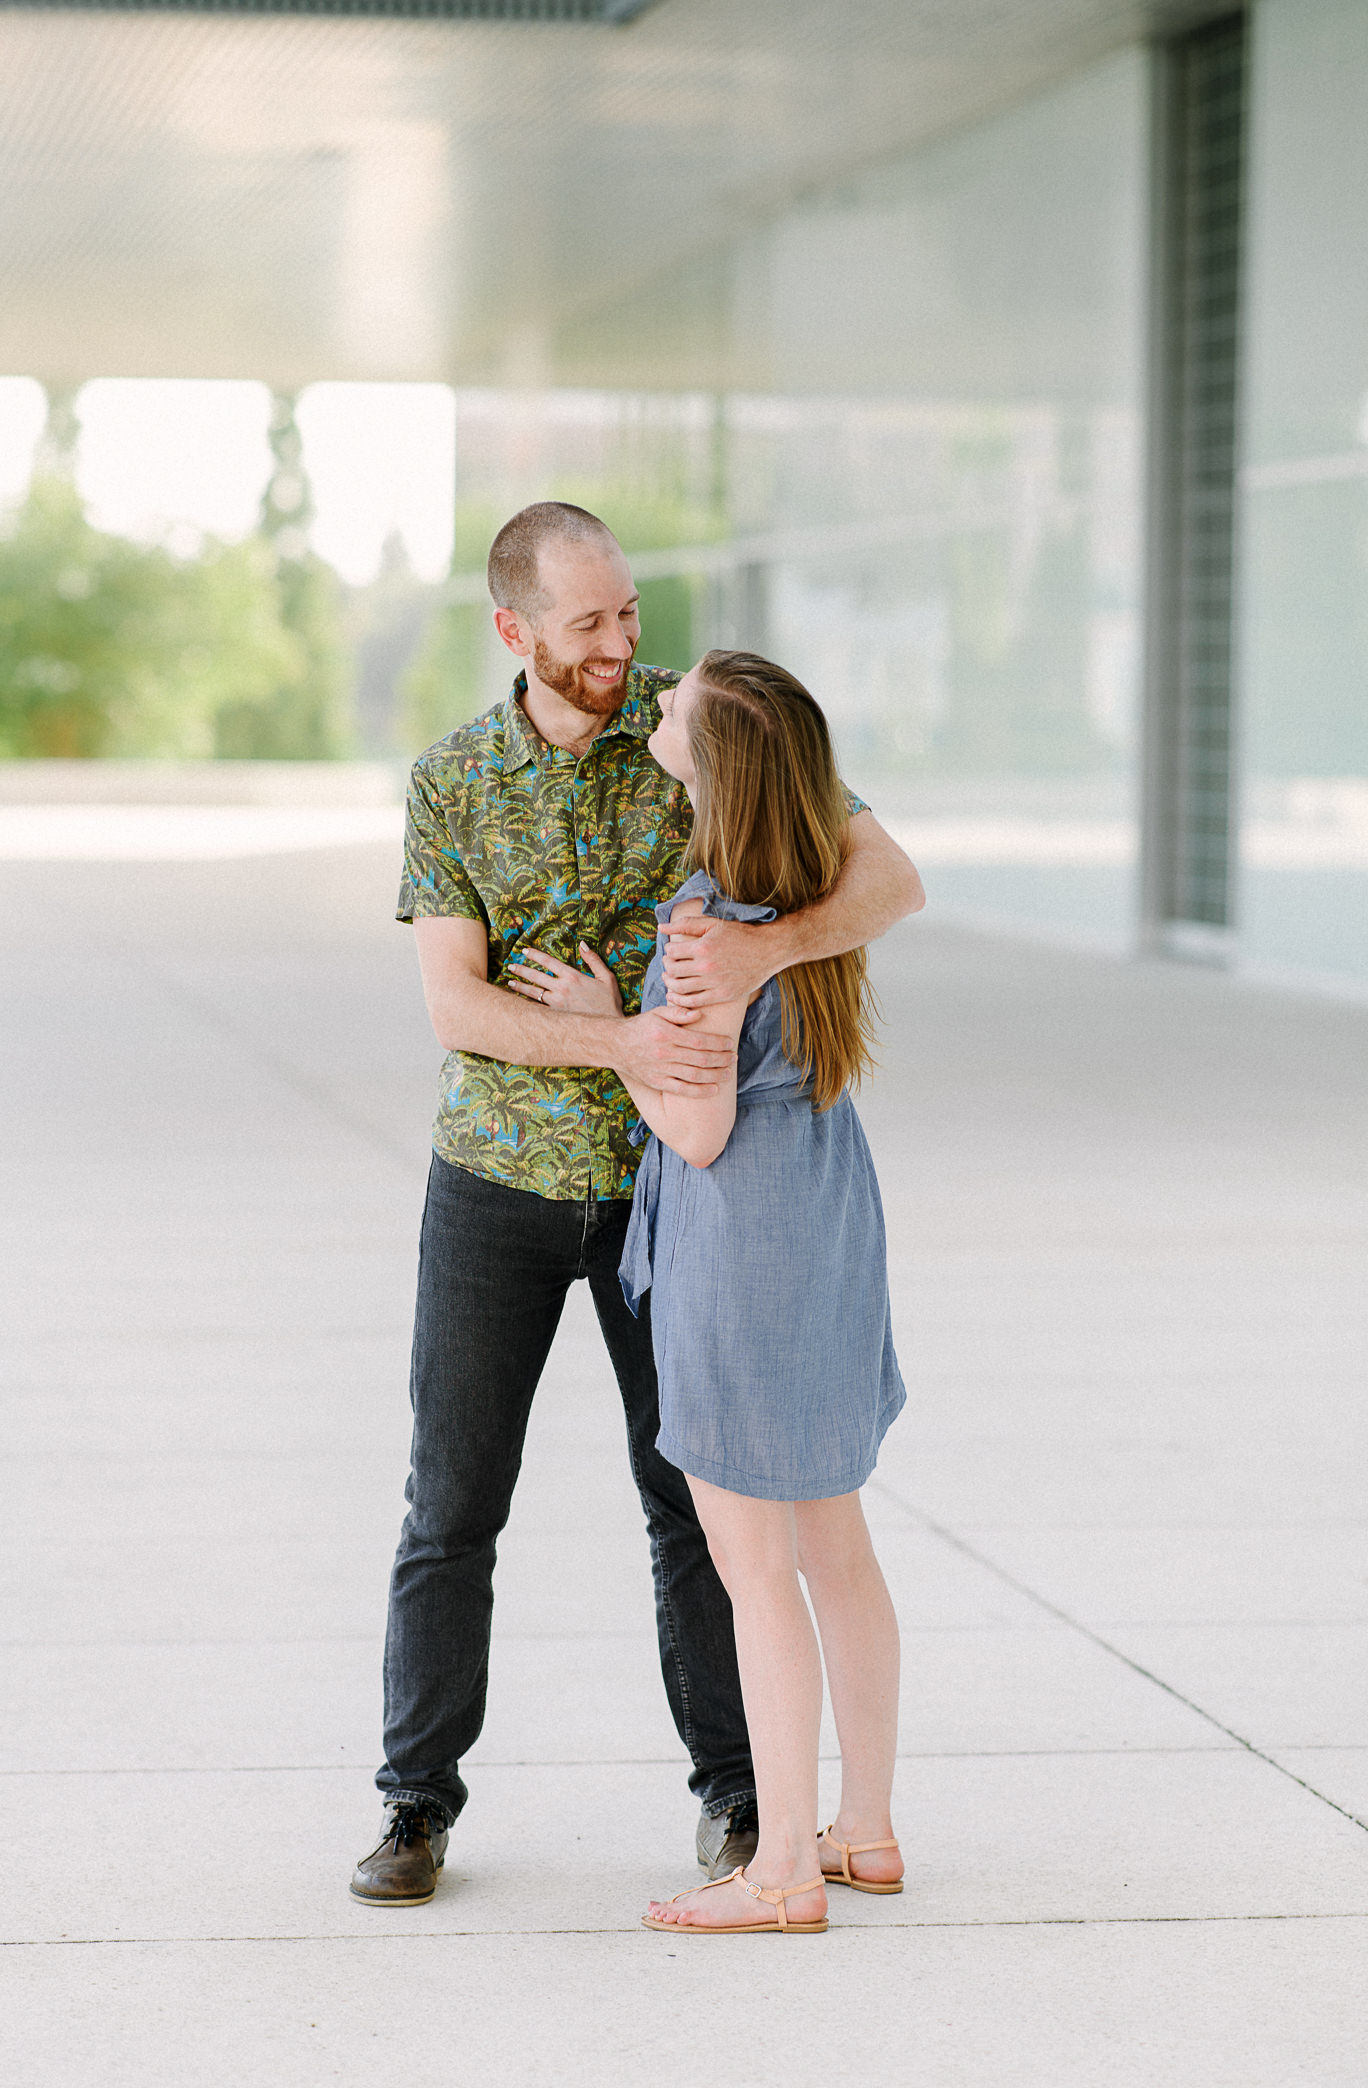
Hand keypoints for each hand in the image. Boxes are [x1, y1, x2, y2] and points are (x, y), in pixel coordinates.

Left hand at [507, 942, 622, 1017]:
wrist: (607, 1029)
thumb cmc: (609, 1004)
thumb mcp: (607, 978)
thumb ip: (593, 959)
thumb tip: (583, 944)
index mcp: (573, 977)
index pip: (549, 962)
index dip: (535, 955)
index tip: (525, 950)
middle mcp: (562, 989)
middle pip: (536, 976)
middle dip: (522, 969)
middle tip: (511, 965)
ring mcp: (556, 1004)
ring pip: (533, 992)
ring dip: (520, 986)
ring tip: (509, 982)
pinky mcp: (554, 1016)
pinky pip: (536, 1008)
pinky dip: (526, 1004)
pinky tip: (517, 1001)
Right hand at [612, 1006, 736, 1095]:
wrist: (615, 1045)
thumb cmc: (641, 1027)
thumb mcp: (657, 1013)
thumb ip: (678, 1012)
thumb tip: (699, 1014)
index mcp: (666, 1034)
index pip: (699, 1040)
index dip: (718, 1043)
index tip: (730, 1043)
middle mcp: (664, 1053)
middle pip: (700, 1058)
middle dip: (721, 1059)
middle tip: (734, 1058)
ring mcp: (660, 1070)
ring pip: (694, 1075)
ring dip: (715, 1075)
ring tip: (728, 1073)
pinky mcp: (657, 1082)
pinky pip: (682, 1090)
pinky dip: (700, 1091)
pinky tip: (714, 1089)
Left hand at [661, 916, 783, 1008]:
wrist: (767, 950)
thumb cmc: (740, 935)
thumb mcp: (713, 924)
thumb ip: (685, 924)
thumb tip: (661, 927)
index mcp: (702, 947)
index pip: (672, 952)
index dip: (669, 950)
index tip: (672, 950)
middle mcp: (706, 967)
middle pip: (673, 970)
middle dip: (667, 966)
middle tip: (669, 964)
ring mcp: (714, 983)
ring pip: (680, 988)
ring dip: (669, 983)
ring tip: (669, 978)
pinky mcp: (722, 995)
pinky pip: (693, 1002)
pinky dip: (679, 1000)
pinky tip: (674, 995)